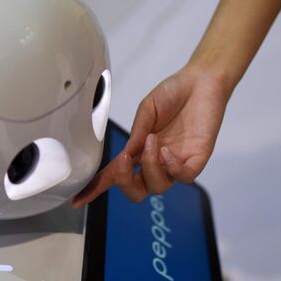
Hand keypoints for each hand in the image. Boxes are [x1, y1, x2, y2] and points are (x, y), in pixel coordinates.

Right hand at [72, 67, 229, 206]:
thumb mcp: (146, 110)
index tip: (78, 200)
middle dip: (125, 183)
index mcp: (139, 150)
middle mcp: (156, 161)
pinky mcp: (196, 160)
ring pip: (158, 186)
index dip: (97, 188)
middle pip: (137, 192)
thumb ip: (136, 133)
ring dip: (150, 166)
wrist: (201, 80)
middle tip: (124, 162)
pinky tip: (167, 151)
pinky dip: (172, 168)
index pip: (116, 174)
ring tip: (152, 141)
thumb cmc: (174, 93)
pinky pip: (183, 177)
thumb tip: (126, 154)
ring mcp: (176, 163)